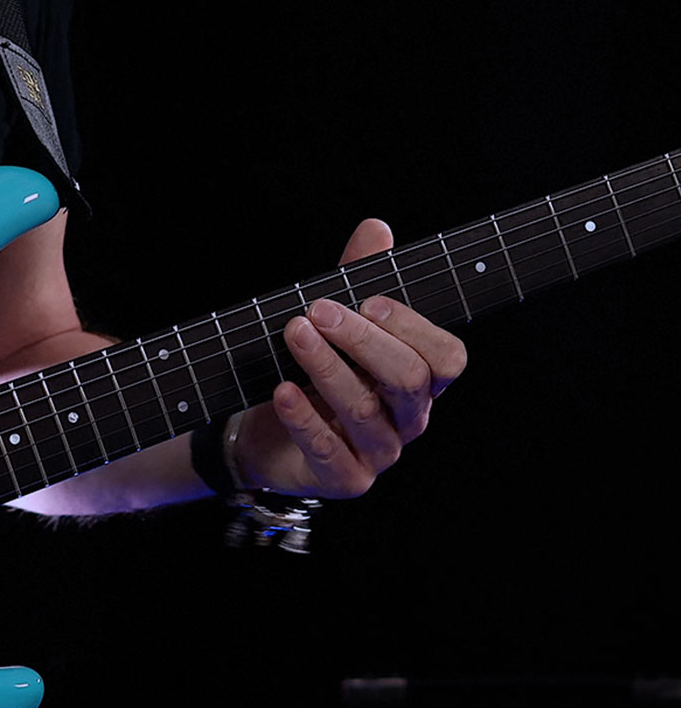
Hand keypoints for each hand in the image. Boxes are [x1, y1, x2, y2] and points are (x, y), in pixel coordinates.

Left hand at [234, 219, 467, 496]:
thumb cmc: (309, 374)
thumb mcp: (332, 325)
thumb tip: (377, 228)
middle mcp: (408, 419)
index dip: (411, 327)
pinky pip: (330, 451)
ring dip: (327, 367)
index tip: (366, 299)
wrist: (261, 434)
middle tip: (316, 311)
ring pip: (366, 411)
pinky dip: (305, 418)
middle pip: (409, 379)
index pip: (446, 357)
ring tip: (293, 334)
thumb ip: (356, 279)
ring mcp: (380, 453)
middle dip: (362, 341)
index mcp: (418, 381)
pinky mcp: (345, 480)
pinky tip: (283, 391)